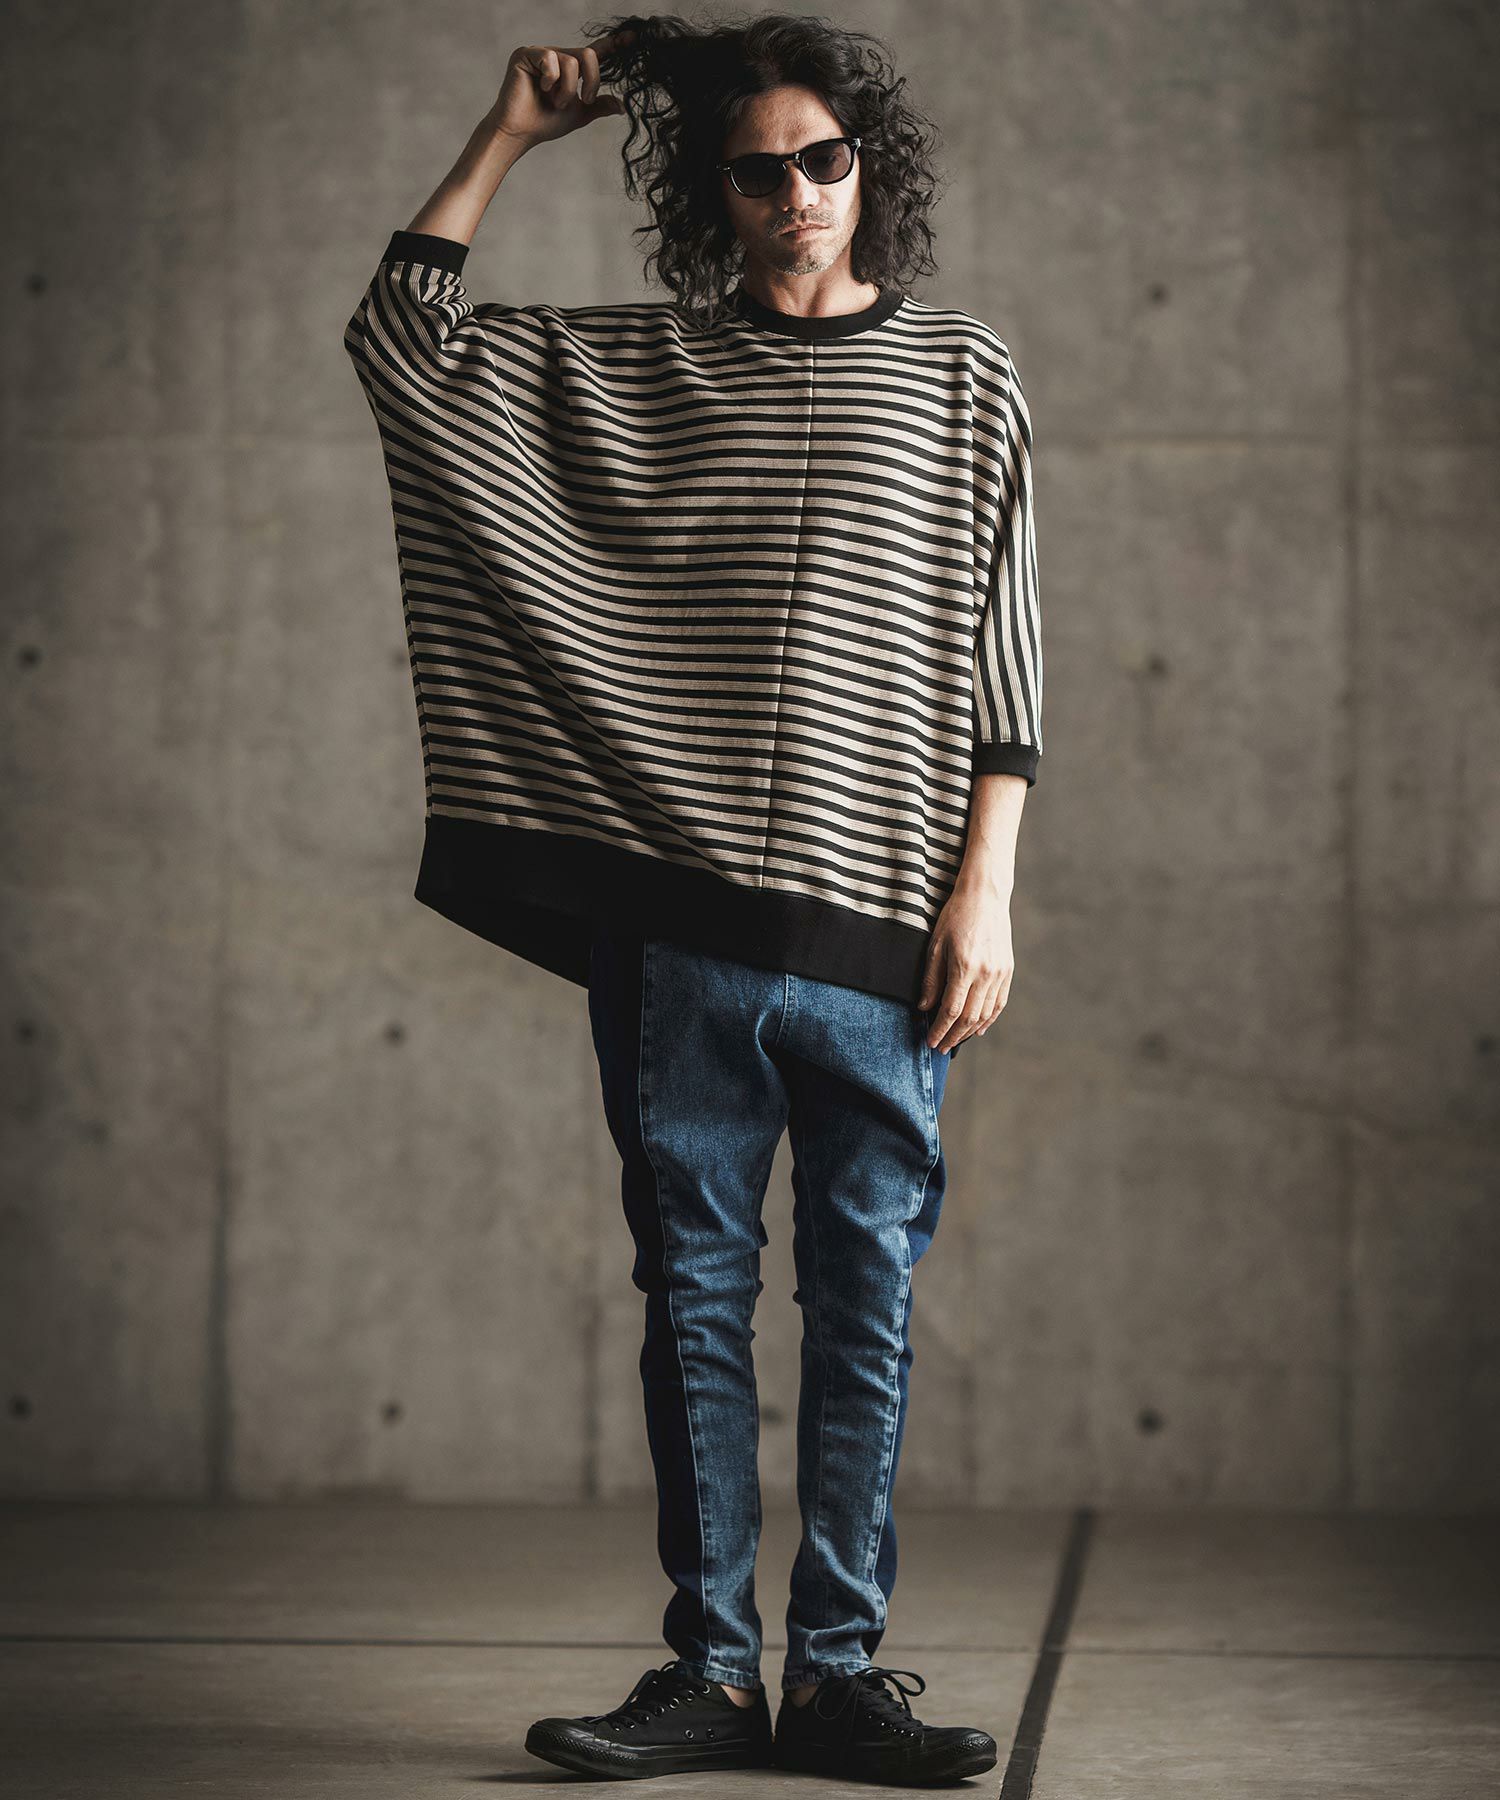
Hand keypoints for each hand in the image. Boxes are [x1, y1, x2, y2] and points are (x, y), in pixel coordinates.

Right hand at [486, 29, 634, 149]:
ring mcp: (541, 53)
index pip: (595, 52)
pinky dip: (551, 81)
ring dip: (568, 90)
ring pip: (572, 61)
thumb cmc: (545, 123)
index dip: (613, 44)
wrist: (520, 133)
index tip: (633, 38)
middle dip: (591, 82)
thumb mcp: (579, 114)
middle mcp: (557, 56)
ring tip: (554, 101)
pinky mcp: (526, 53)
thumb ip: (598, 106)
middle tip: (584, 100)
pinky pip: (551, 60)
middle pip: (588, 55)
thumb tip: (621, 106)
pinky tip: (540, 90)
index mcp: (570, 68)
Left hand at [918, 876, 1015, 1052]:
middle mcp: (986, 974)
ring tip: (955, 1040)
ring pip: (986, 1014)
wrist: (985, 898)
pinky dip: (988, 1019)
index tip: (930, 1041)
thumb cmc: (955, 918)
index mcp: (965, 967)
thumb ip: (931, 980)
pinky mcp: (1008, 970)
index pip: (951, 1010)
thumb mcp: (935, 946)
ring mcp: (1000, 973)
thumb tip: (924, 1009)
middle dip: (953, 1036)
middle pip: (969, 1018)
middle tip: (940, 1047)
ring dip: (970, 1032)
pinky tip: (978, 1028)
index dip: (940, 1029)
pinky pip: (999, 1003)